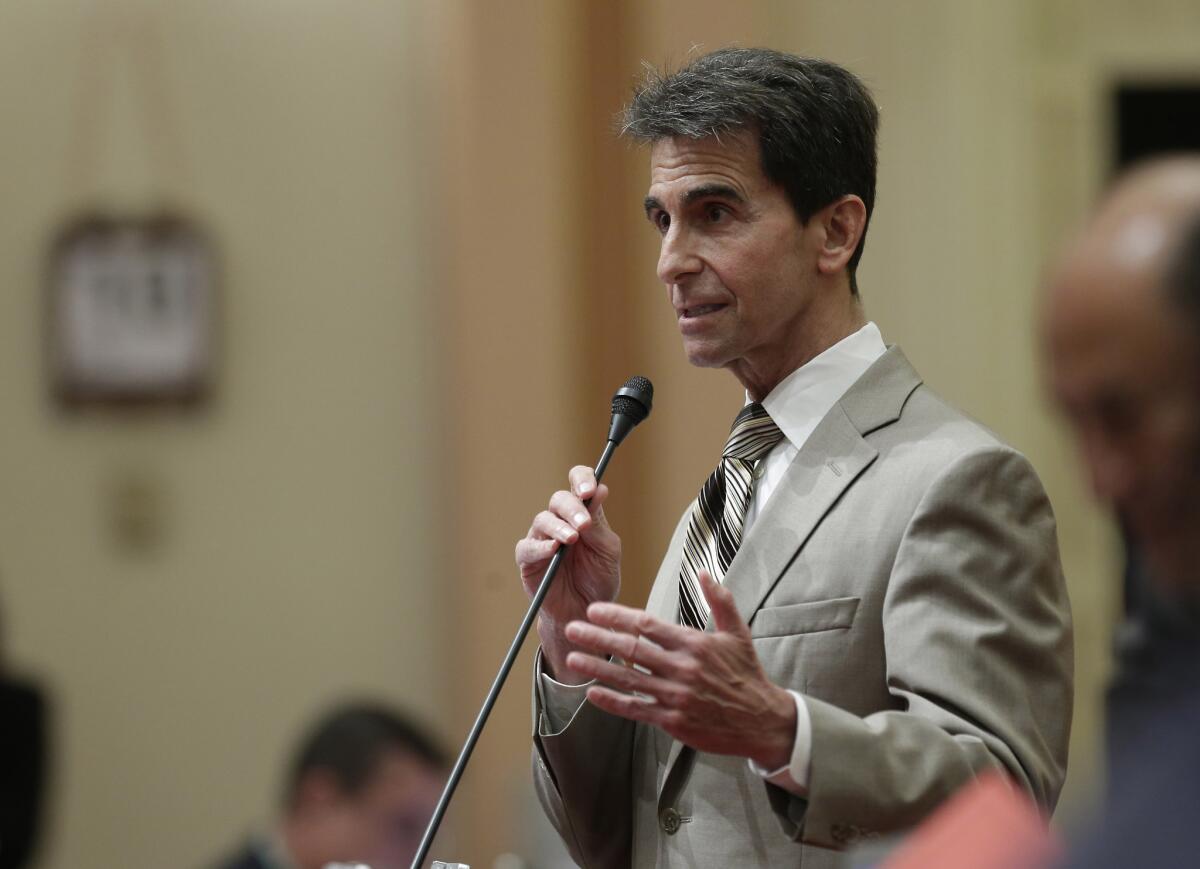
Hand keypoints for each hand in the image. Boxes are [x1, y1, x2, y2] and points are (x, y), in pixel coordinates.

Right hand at [515, 465, 621, 682]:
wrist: (586, 612)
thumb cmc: (598, 580)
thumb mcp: (607, 551)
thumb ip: (600, 524)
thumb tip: (601, 489)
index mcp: (582, 514)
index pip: (578, 484)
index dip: (582, 480)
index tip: (590, 490)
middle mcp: (560, 522)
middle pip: (559, 499)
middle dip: (572, 508)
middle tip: (584, 523)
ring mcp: (542, 539)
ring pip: (542, 520)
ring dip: (558, 527)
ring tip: (572, 539)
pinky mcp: (528, 560)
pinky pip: (528, 547)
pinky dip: (540, 547)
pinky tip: (553, 550)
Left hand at [563, 570, 795, 768]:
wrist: (761, 721)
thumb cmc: (746, 674)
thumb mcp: (737, 633)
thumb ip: (719, 600)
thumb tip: (704, 571)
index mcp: (693, 644)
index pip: (646, 625)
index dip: (617, 616)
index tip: (594, 610)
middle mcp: (681, 669)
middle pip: (630, 649)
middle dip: (597, 638)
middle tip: (571, 628)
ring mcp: (675, 696)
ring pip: (627, 679)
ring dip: (596, 668)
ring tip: (571, 658)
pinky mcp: (672, 721)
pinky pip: (636, 709)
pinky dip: (612, 702)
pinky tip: (592, 693)